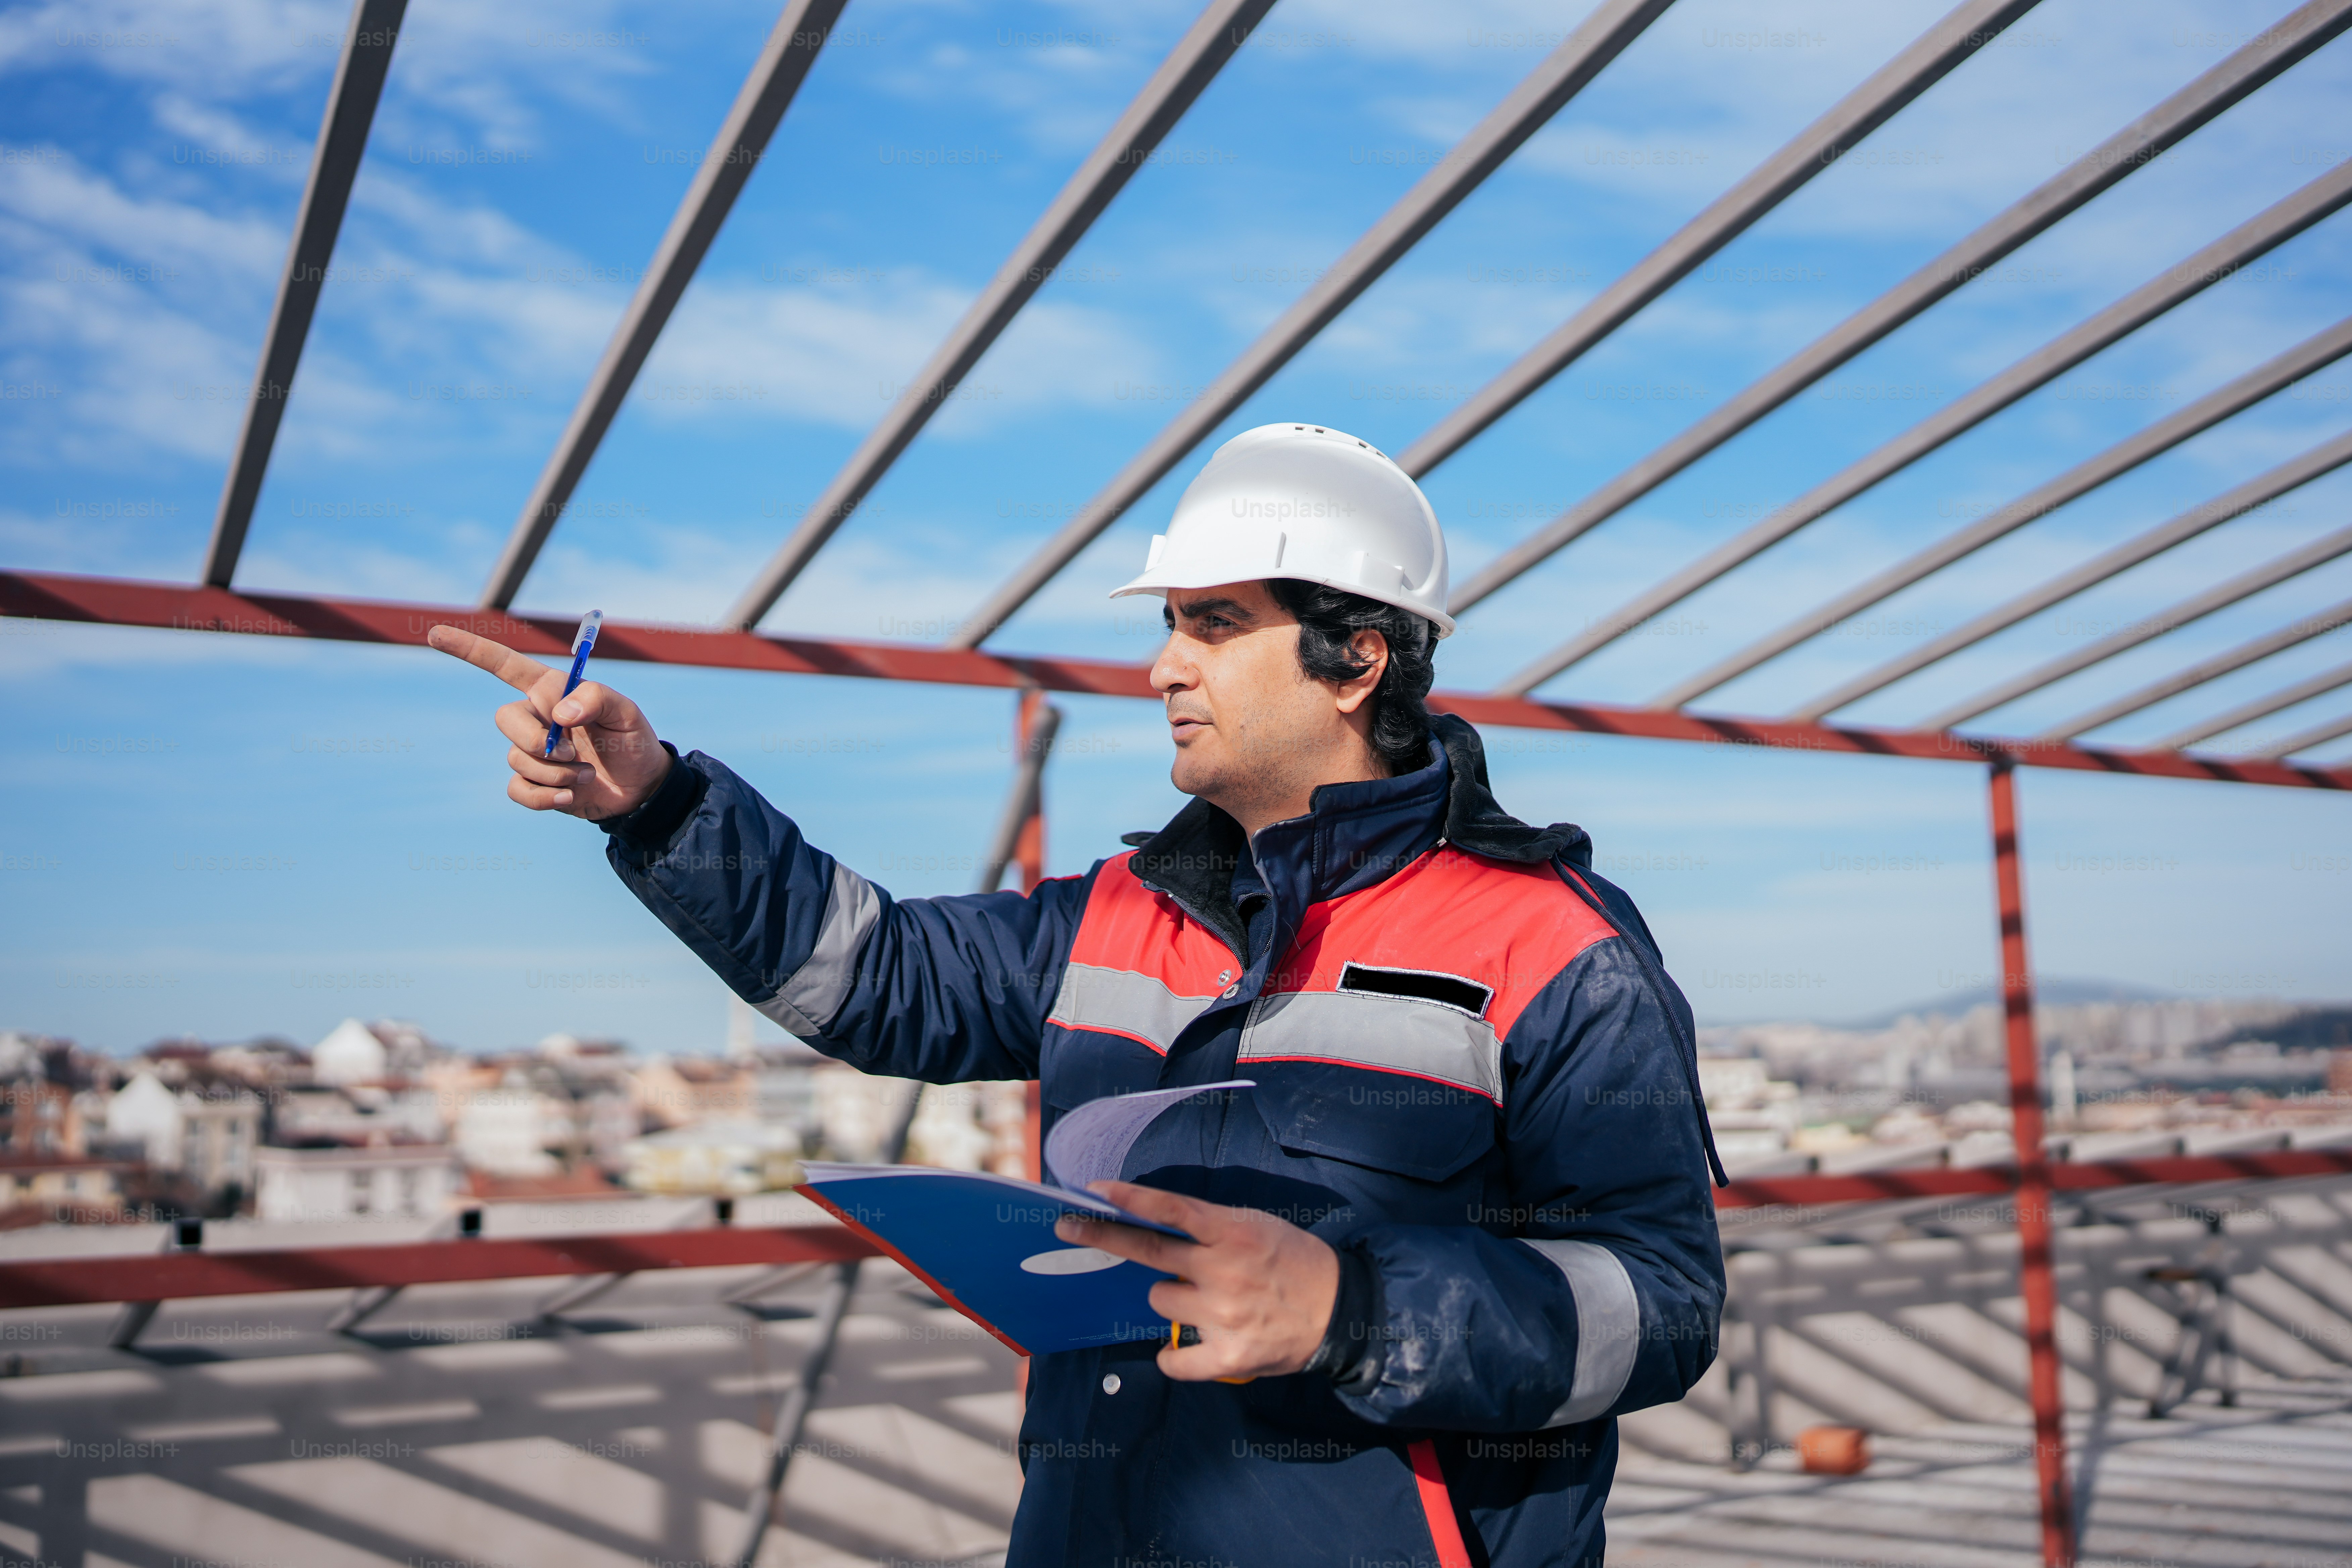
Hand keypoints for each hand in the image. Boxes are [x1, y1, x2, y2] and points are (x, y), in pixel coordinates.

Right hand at [427, 625, 671, 819]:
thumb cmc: (633, 741)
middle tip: (574, 751)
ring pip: (515, 757)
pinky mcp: (532, 783)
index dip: (470, 649)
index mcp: (551, 691)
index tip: (433, 634)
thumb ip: (598, 698)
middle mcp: (535, 718)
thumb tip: (559, 713)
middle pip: (506, 718)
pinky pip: (518, 789)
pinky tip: (571, 796)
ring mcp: (530, 752)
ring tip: (586, 773)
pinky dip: (545, 797)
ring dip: (555, 771)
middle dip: (537, 739)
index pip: (503, 664)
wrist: (641, 787)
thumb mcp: (627, 713)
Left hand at [1056, 1180, 1339, 1381]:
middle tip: (1068, 1229)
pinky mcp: (1228, 1355)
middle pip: (1148, 1252)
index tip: (1093, 1192)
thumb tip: (1154, 1226)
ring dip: (1172, 1298)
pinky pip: (1173, 1357)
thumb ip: (1210, 1228)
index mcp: (1234, 1232)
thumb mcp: (1256, 1226)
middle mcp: (1224, 1271)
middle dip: (1103, 1236)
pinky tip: (1187, 1347)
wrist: (1340, 1310)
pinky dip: (1173, 1354)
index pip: (1171, 1210)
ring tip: (1206, 1300)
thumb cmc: (1292, 1262)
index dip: (1130, 1199)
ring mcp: (1224, 1315)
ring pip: (1160, 1300)